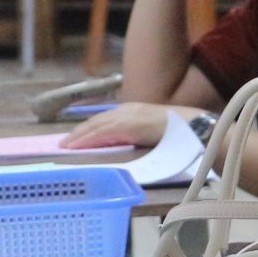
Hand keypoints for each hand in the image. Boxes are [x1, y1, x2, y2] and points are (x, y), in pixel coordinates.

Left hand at [64, 102, 207, 150]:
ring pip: (97, 126)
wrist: (194, 127)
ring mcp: (128, 116)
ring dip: (79, 136)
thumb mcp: (151, 132)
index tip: (75, 138)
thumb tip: (122, 146)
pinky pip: (104, 132)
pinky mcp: (130, 125)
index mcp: (133, 111)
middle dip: (79, 132)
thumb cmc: (178, 133)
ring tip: (66, 146)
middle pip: (97, 121)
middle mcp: (128, 110)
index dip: (88, 128)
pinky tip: (79, 146)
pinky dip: (89, 139)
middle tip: (64, 143)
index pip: (105, 119)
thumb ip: (136, 136)